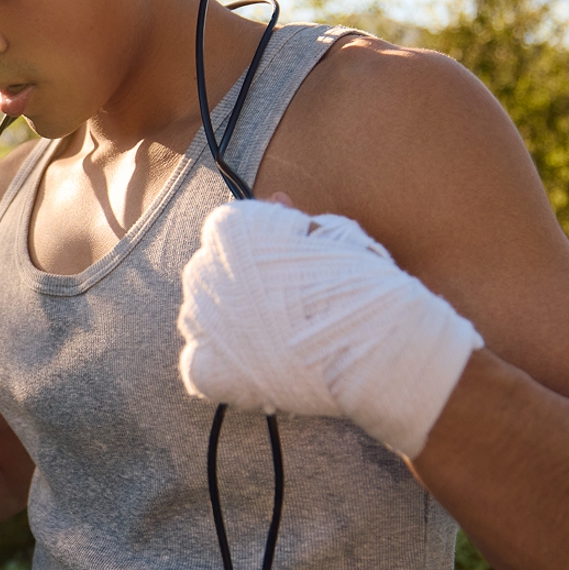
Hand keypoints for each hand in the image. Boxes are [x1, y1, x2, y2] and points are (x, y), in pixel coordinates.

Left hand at [177, 198, 482, 457]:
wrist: (370, 345)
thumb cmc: (357, 285)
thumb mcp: (329, 235)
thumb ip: (291, 222)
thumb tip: (277, 199)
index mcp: (228, 229)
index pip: (226, 237)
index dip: (258, 259)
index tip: (285, 278)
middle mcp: (202, 267)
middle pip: (212, 278)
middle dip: (240, 293)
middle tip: (283, 314)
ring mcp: (198, 318)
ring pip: (203, 320)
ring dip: (230, 329)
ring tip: (275, 343)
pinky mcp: (203, 366)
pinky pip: (202, 365)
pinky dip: (225, 370)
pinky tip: (258, 369)